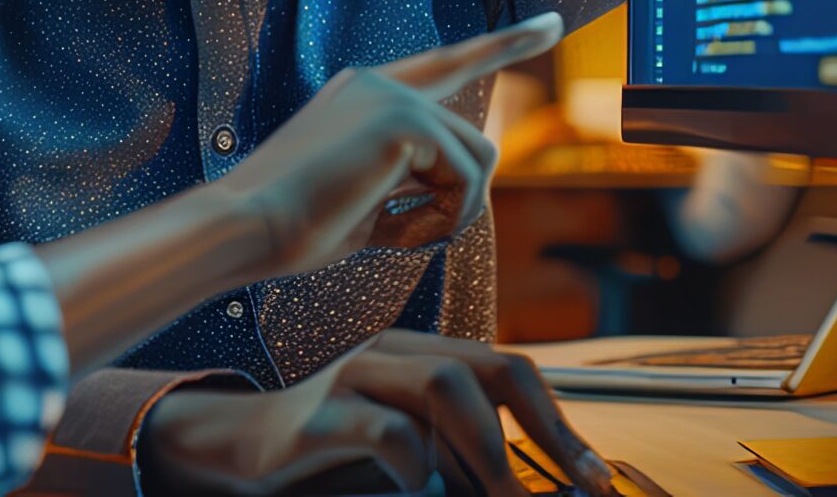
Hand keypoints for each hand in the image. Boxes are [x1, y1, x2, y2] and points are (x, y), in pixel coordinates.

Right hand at [139, 331, 613, 496]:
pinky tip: (418, 489)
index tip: (594, 477)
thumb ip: (462, 455)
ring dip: (485, 449)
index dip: (559, 424)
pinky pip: (384, 430)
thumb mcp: (412, 447)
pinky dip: (417, 465)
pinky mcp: (319, 416)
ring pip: (442, 385)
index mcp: (421, 354)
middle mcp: (393, 352)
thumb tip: (527, 486)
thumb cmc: (338, 452)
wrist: (242, 447)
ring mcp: (353, 376)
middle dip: (542, 430)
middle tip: (569, 488)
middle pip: (488, 367)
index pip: (510, 370)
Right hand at [212, 15, 564, 278]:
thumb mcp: (362, 198)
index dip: (504, 44)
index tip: (552, 25)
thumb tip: (466, 190)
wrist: (248, 226)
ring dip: (452, 216)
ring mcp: (393, 96)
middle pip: (476, 145)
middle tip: (410, 240)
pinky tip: (396, 234)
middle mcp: (381, 82)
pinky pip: (466, 181)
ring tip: (397, 238)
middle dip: (458, 205)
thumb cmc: (292, 226)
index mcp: (366, 93)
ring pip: (477, 163)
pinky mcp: (404, 121)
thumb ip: (411, 181)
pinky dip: (444, 221)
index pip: (449, 62)